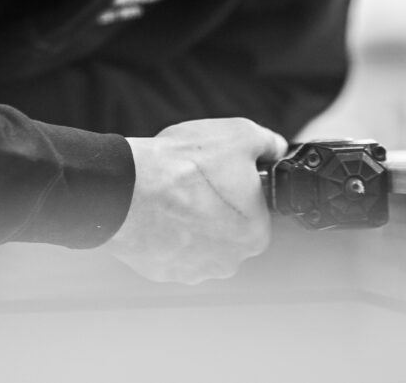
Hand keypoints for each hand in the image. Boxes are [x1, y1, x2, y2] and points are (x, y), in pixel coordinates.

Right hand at [101, 117, 287, 284]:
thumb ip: (270, 144)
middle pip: (231, 229)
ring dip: (192, 221)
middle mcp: (228, 261)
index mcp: (255, 233)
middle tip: (200, 182)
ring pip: (202, 241)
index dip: (243, 189)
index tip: (227, 176)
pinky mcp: (162, 271)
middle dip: (219, 207)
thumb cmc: (183, 166)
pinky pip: (173, 250)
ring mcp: (193, 270)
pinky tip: (161, 209)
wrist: (129, 187)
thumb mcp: (242, 135)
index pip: (259, 211)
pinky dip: (168, 232)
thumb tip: (276, 148)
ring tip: (177, 193)